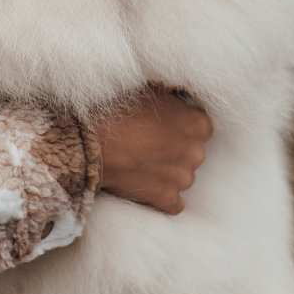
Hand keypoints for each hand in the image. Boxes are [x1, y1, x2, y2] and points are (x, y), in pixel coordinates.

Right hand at [96, 86, 211, 214]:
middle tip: (149, 143)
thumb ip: (172, 98)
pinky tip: (144, 183)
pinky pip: (174, 202)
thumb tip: (177, 97)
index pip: (201, 126)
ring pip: (182, 176)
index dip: (181, 125)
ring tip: (141, 162)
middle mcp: (196, 152)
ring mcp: (183, 179)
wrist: (92, 141)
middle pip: (192, 151)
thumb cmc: (118, 110)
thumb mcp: (150, 90)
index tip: (165, 125)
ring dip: (167, 172)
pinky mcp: (167, 199)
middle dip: (175, 149)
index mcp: (197, 124)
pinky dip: (161, 195)